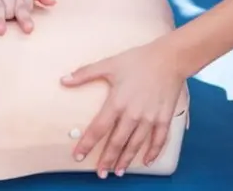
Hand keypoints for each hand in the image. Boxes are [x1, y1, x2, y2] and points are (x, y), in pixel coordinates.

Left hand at [61, 40, 185, 178]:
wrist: (169, 59)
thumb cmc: (137, 60)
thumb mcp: (108, 64)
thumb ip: (84, 74)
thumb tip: (63, 80)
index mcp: (116, 103)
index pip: (98, 129)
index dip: (87, 144)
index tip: (78, 156)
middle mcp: (133, 114)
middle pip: (116, 142)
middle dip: (107, 159)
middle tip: (100, 173)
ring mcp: (150, 118)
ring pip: (136, 144)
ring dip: (126, 159)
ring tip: (118, 172)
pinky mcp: (164, 118)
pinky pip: (159, 140)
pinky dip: (153, 152)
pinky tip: (146, 161)